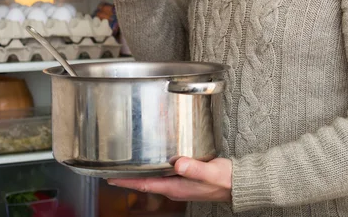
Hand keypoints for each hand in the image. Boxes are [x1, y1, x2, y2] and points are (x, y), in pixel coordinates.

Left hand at [108, 157, 231, 202]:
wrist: (238, 184)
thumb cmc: (225, 179)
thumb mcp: (210, 171)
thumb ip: (194, 168)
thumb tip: (178, 163)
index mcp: (176, 187)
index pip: (145, 185)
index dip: (126, 182)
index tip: (109, 178)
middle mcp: (175, 187)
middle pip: (146, 182)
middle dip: (129, 177)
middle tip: (113, 168)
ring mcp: (181, 184)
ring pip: (155, 178)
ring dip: (141, 173)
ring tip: (128, 164)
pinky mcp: (187, 178)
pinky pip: (166, 174)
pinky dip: (156, 168)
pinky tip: (155, 159)